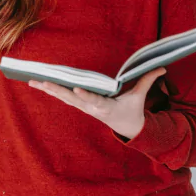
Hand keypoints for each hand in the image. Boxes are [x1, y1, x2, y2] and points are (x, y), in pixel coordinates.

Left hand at [28, 67, 166, 139]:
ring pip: (63, 98)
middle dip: (57, 91)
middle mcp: (92, 108)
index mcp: (107, 107)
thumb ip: (147, 80)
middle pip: (72, 99)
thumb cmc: (132, 110)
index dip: (85, 96)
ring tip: (33, 81)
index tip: (76, 90)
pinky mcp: (79, 105)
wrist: (127, 128)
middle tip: (42, 82)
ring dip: (48, 90)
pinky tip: (39, 83)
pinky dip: (51, 90)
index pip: (95, 101)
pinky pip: (63, 97)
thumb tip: (163, 67)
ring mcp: (84, 108)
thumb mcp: (140, 97)